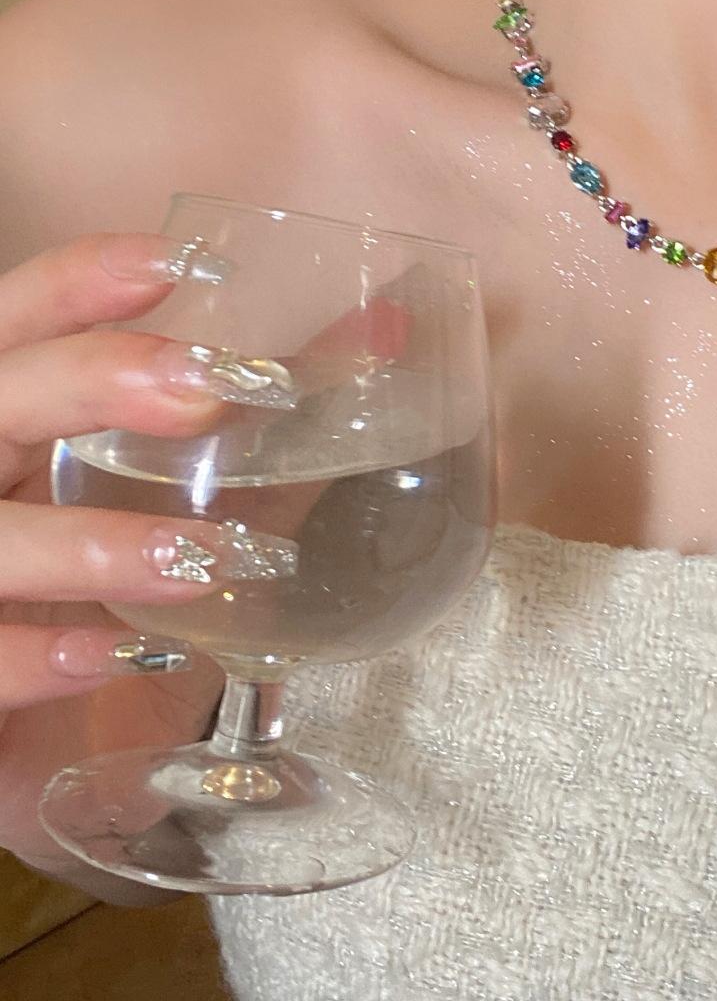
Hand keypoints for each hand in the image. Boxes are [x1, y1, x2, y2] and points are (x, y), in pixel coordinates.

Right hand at [0, 233, 235, 885]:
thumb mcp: (196, 513)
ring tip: (203, 557)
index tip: (176, 261)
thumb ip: (275, 440)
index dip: (78, 284)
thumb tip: (384, 339)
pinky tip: (113, 658)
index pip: (22, 328)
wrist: (64, 750)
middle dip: (91, 381)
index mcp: (20, 428)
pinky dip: (33, 659)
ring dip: (90, 543)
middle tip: (207, 388)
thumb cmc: (122, 609)